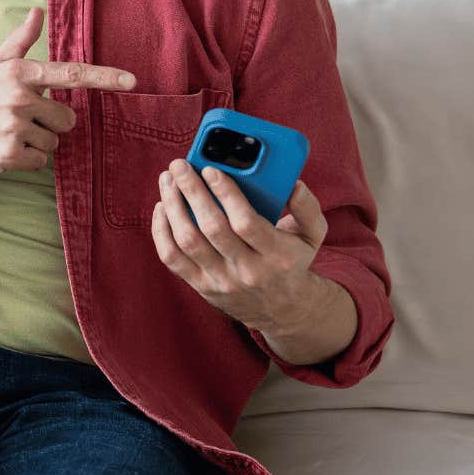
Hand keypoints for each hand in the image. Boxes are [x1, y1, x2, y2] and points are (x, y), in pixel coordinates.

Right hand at [0, 7, 137, 175]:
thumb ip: (19, 41)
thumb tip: (37, 11)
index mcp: (18, 72)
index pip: (71, 74)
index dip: (105, 78)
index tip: (132, 81)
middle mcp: (18, 97)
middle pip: (67, 118)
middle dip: (49, 122)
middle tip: (18, 119)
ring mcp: (13, 127)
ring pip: (54, 141)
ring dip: (35, 141)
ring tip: (5, 133)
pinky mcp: (8, 154)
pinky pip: (39, 160)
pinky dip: (25, 159)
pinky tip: (2, 149)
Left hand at [151, 161, 327, 332]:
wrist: (281, 309)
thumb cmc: (292, 260)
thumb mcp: (312, 236)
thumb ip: (307, 207)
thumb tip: (293, 183)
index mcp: (277, 255)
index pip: (246, 223)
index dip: (226, 195)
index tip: (211, 169)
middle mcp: (248, 271)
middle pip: (212, 229)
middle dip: (192, 192)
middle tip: (180, 165)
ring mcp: (221, 280)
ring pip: (187, 241)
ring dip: (173, 206)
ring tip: (167, 180)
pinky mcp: (200, 285)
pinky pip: (171, 258)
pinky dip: (161, 230)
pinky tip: (162, 207)